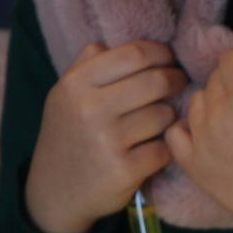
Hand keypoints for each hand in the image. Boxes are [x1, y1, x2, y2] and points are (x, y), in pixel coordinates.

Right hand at [27, 41, 186, 232]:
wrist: (53, 193)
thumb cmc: (69, 136)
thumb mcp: (65, 95)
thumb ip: (88, 65)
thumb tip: (112, 40)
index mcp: (76, 84)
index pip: (134, 54)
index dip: (161, 53)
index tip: (169, 60)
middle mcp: (89, 109)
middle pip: (157, 81)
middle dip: (176, 80)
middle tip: (179, 83)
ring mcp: (107, 140)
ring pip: (165, 114)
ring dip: (169, 117)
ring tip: (159, 120)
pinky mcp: (125, 169)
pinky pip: (166, 147)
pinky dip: (165, 148)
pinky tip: (153, 149)